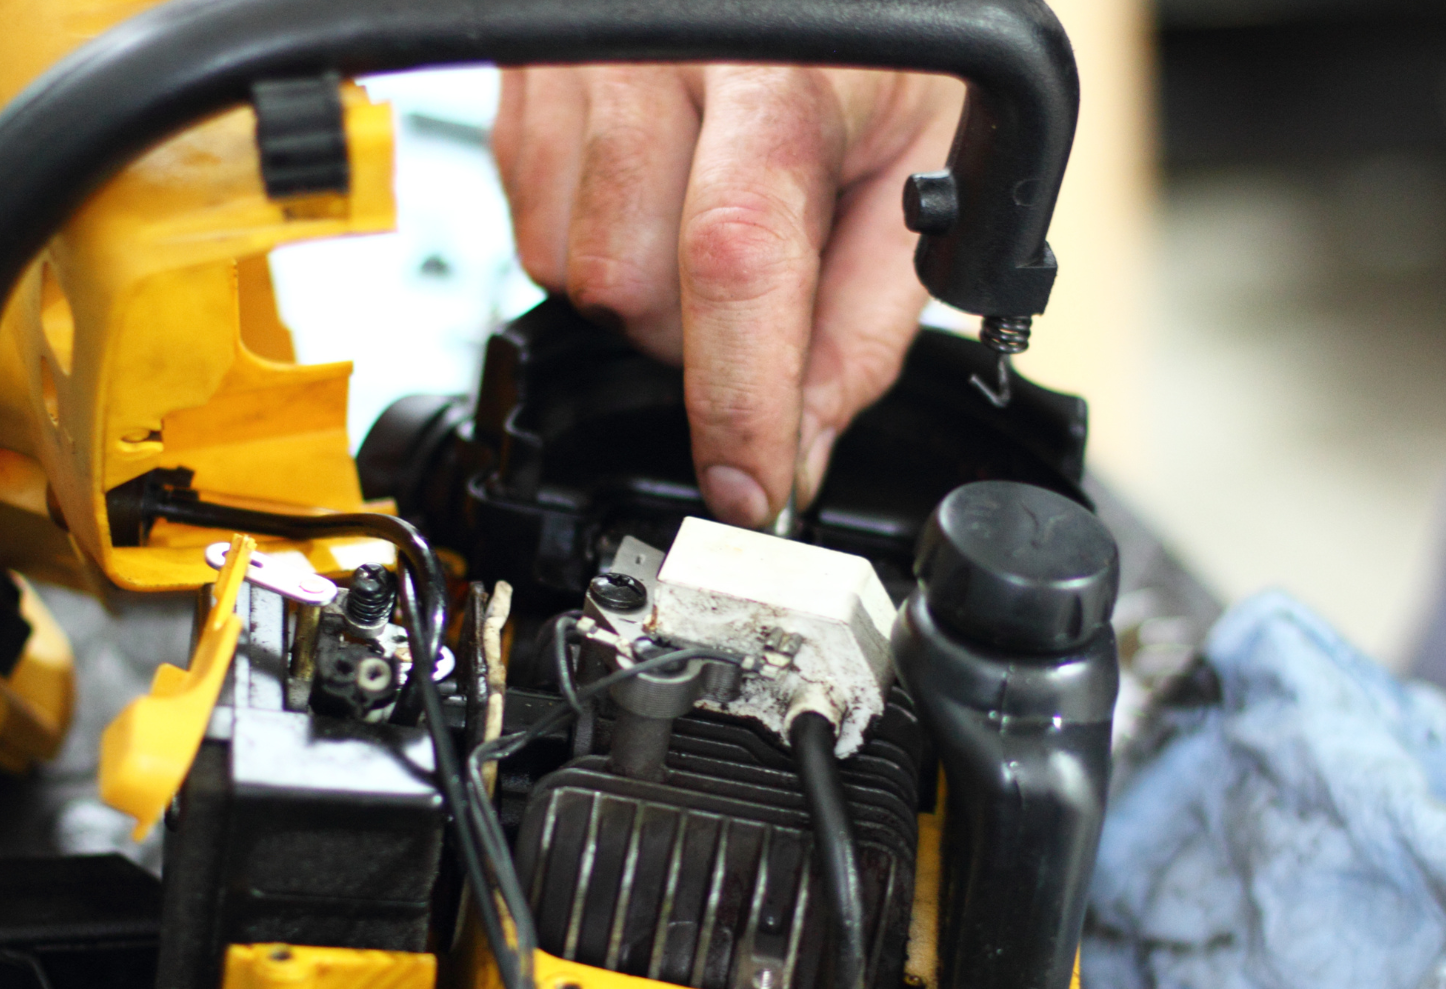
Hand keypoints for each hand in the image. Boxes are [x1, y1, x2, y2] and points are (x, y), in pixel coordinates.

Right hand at [491, 64, 963, 527]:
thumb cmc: (878, 43)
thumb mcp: (923, 165)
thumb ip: (864, 321)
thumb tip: (801, 451)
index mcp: (778, 72)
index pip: (733, 254)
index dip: (736, 396)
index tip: (750, 487)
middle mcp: (658, 54)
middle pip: (627, 283)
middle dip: (690, 342)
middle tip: (757, 296)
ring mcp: (575, 64)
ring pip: (564, 268)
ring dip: (637, 298)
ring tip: (703, 226)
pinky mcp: (522, 81)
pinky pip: (527, 224)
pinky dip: (589, 248)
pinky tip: (652, 200)